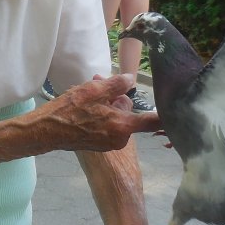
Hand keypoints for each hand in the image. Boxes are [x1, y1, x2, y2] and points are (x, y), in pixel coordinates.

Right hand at [39, 74, 161, 151]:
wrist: (45, 132)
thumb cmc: (69, 111)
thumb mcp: (94, 90)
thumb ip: (117, 84)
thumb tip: (131, 80)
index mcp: (123, 126)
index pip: (153, 122)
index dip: (167, 116)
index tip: (179, 111)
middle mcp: (120, 139)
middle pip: (129, 114)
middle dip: (117, 99)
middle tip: (99, 85)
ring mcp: (109, 144)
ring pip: (117, 119)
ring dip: (106, 106)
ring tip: (88, 94)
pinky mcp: (99, 145)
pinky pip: (107, 126)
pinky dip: (100, 116)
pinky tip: (84, 108)